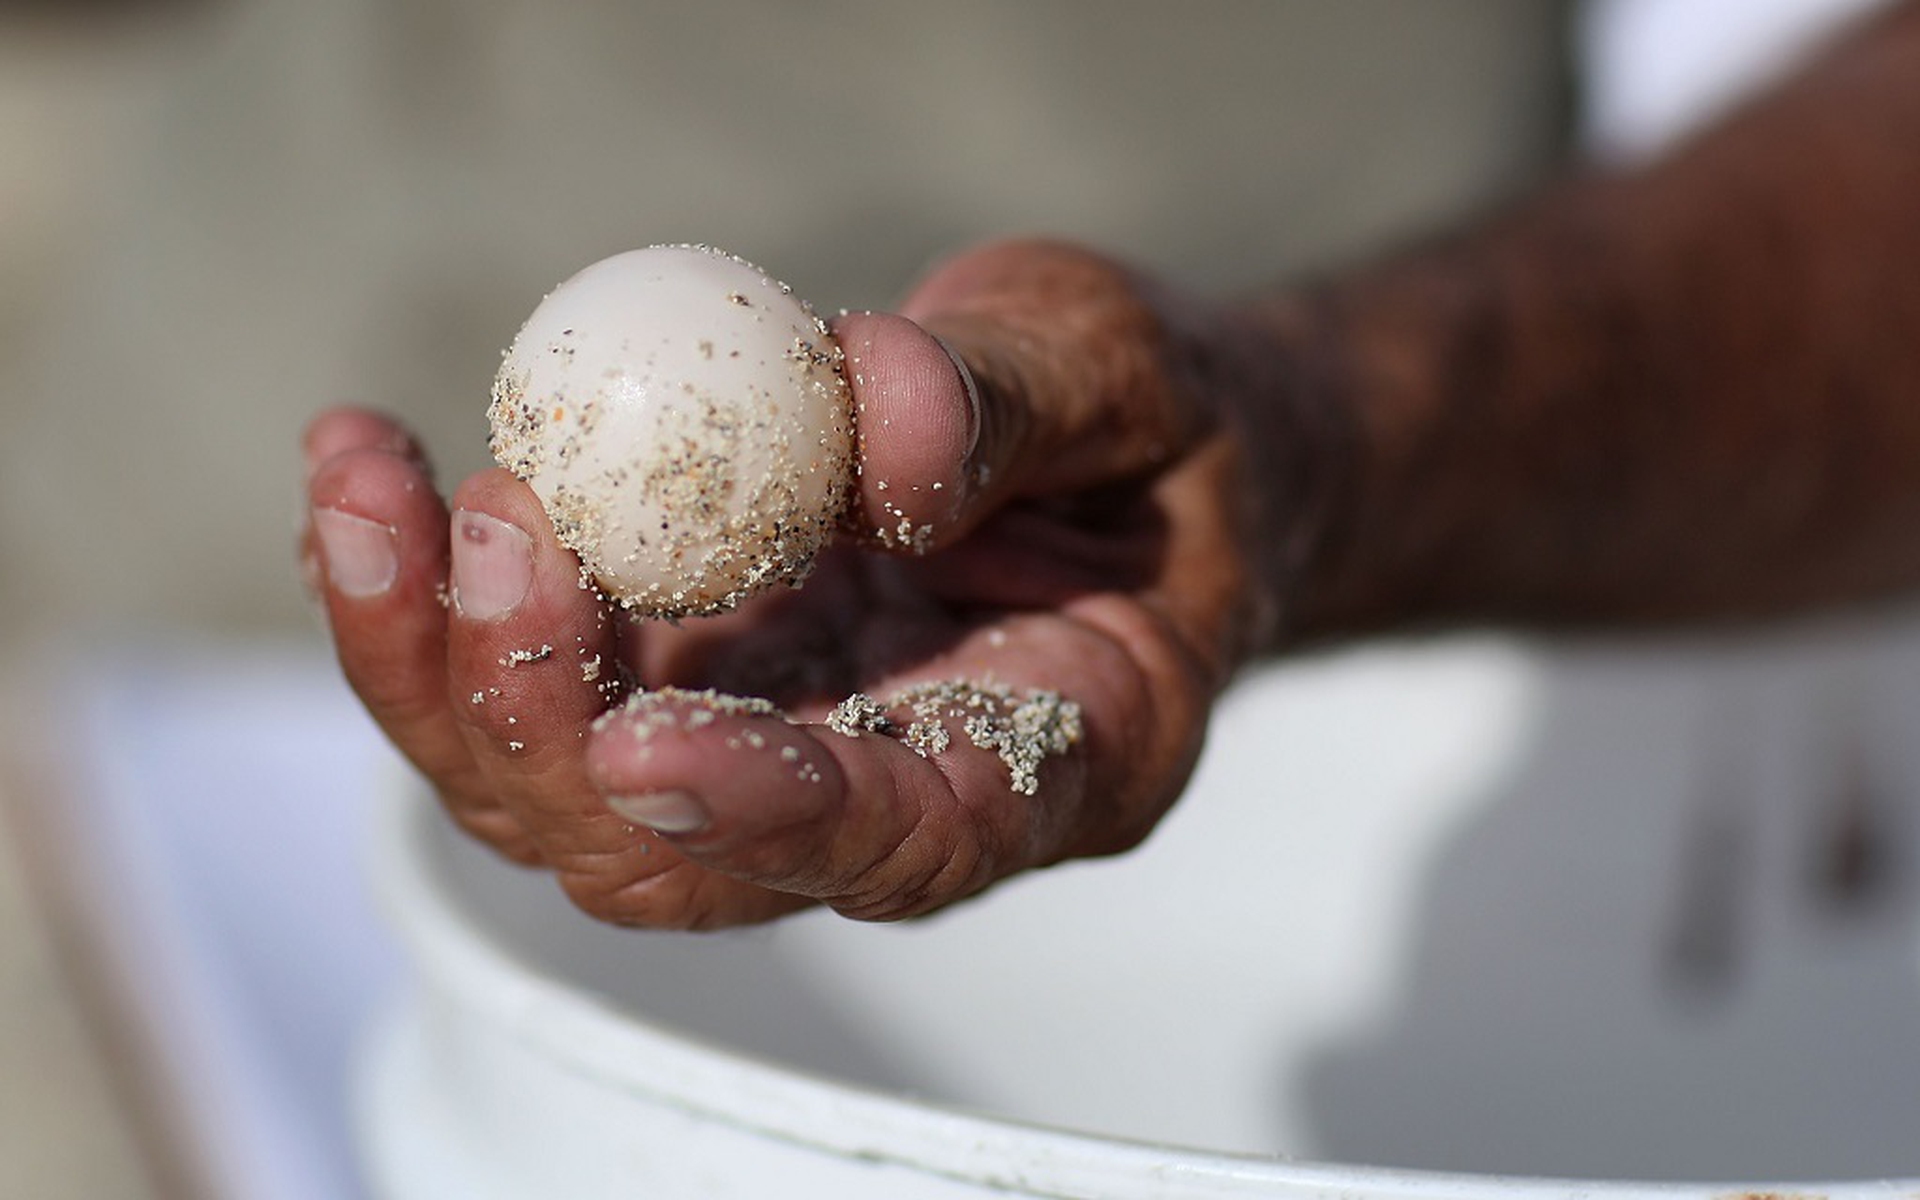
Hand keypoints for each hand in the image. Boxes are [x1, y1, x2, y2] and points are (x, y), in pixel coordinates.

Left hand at [302, 240, 1306, 927]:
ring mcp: (764, 744)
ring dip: (432, 657)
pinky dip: (429, 596)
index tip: (646, 738)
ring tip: (365, 479)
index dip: (772, 816)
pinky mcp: (684, 676)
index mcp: (1045, 762)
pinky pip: (529, 682)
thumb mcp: (1132, 376)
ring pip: (559, 792)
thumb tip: (874, 425)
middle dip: (539, 719)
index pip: (903, 839)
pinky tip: (374, 469)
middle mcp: (882, 794)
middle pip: (669, 853)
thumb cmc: (1164, 432)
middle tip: (492, 523)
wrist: (1131, 457)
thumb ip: (1025, 406)